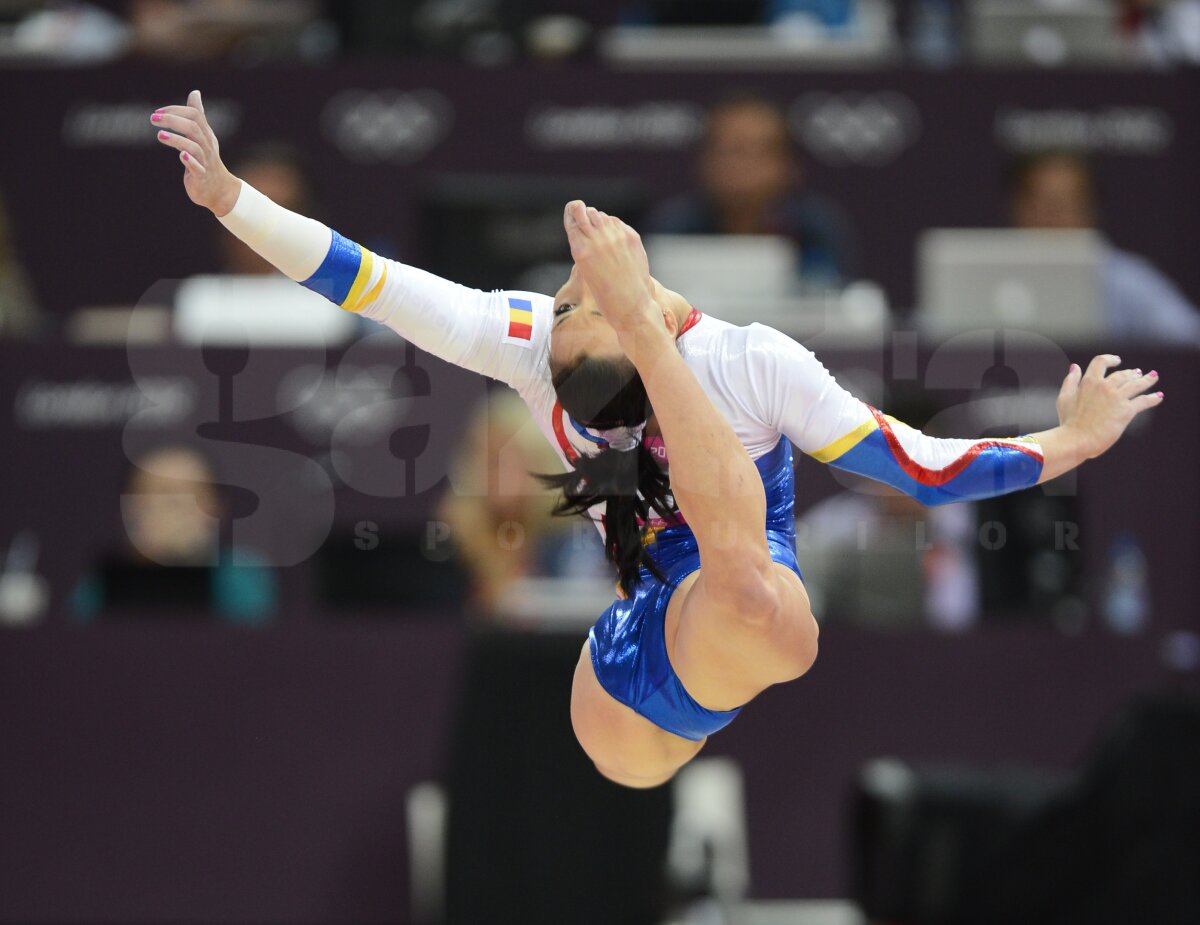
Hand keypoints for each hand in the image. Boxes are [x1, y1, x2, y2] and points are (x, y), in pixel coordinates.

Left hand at [151, 89, 239, 216]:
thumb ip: (198, 114)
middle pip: (193, 127)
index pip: (194, 115)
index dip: (176, 110)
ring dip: (177, 139)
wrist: (219, 189)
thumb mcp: (204, 135)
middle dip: (173, 120)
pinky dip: (189, 161)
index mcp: (206, 134)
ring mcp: (205, 161)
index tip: (158, 112)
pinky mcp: (200, 177)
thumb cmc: (207, 159)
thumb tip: (195, 92)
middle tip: (153, 118)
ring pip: (194, 147)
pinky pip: (197, 168)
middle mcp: (206, 146)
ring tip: (160, 135)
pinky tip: (181, 156)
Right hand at [562, 200, 659, 335]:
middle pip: (586, 211)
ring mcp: (616, 237)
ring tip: (601, 236)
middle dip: (584, 213)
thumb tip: (589, 223)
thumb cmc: (604, 294)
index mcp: (581, 250)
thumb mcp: (586, 270)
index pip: (573, 218)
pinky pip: (616, 223)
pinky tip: (613, 239)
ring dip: (599, 221)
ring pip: (602, 215)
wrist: (630, 306)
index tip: (573, 208)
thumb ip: (584, 246)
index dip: (571, 211)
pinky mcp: (631, 237)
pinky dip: (612, 226)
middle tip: (585, 219)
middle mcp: (598, 240)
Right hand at [1055, 355, 1163, 458]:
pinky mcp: (1127, 411)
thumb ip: (1070, 380)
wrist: (1077, 439)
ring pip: (1136, 385)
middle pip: (1123, 374)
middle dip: (1132, 373)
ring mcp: (1117, 398)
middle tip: (1138, 373)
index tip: (1117, 360)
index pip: (1101, 362)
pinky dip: (1153, 398)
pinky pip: (1143, 401)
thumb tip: (1075, 367)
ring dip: (1146, 380)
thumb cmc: (1068, 421)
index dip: (1110, 359)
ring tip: (1153, 377)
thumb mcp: (1064, 397)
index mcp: (1089, 382)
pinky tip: (1158, 396)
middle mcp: (1105, 386)